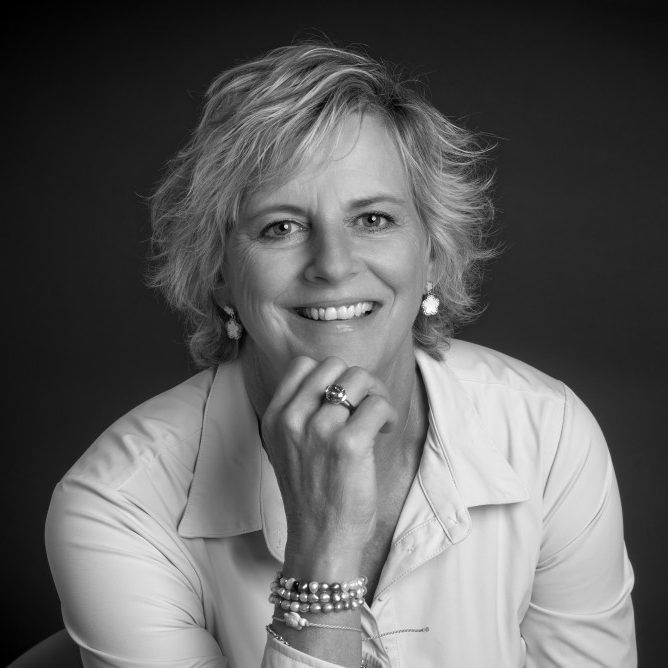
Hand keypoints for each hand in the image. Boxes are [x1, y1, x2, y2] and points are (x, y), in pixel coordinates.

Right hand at [261, 356, 397, 561]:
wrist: (320, 540)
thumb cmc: (312, 495)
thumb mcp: (288, 449)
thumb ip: (301, 414)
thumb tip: (338, 382)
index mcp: (275, 418)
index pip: (303, 365)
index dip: (330, 375)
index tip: (343, 398)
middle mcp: (291, 419)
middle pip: (334, 364)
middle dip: (358, 381)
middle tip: (367, 406)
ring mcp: (319, 430)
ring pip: (359, 378)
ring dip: (377, 394)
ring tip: (378, 419)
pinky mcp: (348, 445)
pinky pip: (378, 404)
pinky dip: (389, 414)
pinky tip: (386, 431)